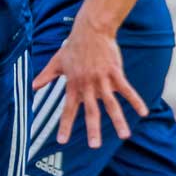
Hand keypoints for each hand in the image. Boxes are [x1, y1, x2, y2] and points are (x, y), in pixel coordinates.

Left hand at [35, 25, 147, 148]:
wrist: (91, 30)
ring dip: (118, 120)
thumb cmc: (74, 46)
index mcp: (73, 85)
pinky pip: (127, 89)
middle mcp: (88, 85)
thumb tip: (32, 86)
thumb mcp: (57, 62)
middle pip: (91, 110)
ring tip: (124, 136)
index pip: (68, 109)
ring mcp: (102, 79)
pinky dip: (135, 101)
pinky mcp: (115, 73)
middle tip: (95, 146)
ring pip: (111, 104)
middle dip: (93, 129)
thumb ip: (46, 76)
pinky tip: (143, 113)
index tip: (63, 141)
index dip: (65, 125)